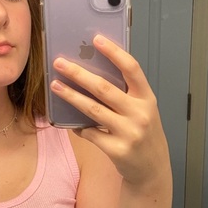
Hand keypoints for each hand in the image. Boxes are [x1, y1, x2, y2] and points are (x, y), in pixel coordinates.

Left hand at [50, 34, 170, 188]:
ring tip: (56, 85)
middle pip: (104, 88)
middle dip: (79, 74)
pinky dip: (78, 127)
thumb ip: (126, 94)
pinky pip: (90, 133)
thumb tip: (93, 71)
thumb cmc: (144, 132)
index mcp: (147, 98)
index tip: (96, 40)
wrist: (152, 168)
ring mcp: (129, 133)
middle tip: (60, 63)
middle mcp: (140, 114)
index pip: (132, 69)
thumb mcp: (143, 110)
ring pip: (93, 110)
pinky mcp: (117, 150)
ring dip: (71, 96)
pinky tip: (71, 123)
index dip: (114, 53)